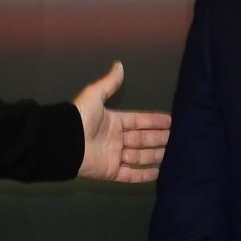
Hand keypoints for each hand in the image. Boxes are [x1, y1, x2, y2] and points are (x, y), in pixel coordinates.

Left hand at [73, 61, 170, 182]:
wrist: (66, 142)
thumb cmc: (81, 118)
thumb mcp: (95, 95)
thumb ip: (109, 83)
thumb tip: (119, 65)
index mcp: (113, 122)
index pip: (138, 121)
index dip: (153, 121)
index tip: (169, 122)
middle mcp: (115, 139)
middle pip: (141, 139)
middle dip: (157, 138)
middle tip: (174, 138)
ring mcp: (114, 156)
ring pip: (139, 156)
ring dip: (154, 155)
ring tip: (170, 154)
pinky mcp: (111, 172)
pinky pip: (130, 174)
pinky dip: (143, 175)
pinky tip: (156, 172)